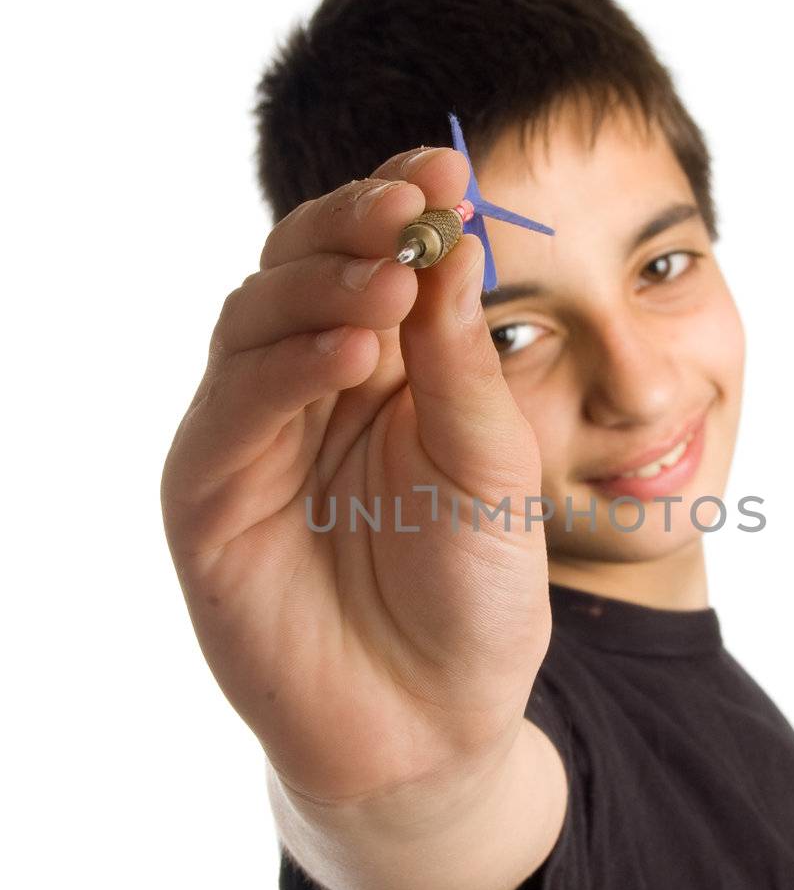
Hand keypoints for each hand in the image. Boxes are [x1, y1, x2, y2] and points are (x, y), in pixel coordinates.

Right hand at [160, 146, 550, 804]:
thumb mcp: (491, 466)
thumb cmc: (473, 597)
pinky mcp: (207, 499)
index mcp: (379, 373)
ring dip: (322, 285)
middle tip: (413, 198)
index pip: (370, 258)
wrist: (434, 725)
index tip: (450, 163)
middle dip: (355, 224)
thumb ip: (461, 359)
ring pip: (254, 321)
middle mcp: (305, 392)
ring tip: (394, 273)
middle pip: (301, 269)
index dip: (399, 204)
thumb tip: (450, 236)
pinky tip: (351, 354)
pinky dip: (287, 370)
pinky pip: (232, 410)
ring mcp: (250, 441)